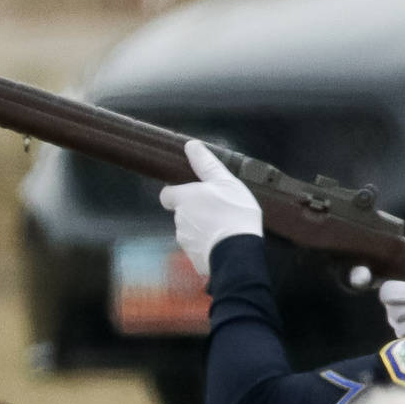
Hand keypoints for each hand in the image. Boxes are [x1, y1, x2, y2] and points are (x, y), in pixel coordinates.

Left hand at [159, 139, 260, 278]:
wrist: (237, 253)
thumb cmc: (233, 212)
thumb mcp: (226, 183)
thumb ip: (207, 165)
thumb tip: (191, 144)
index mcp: (183, 198)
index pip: (167, 194)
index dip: (177, 194)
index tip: (193, 196)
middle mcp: (178, 218)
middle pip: (181, 213)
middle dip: (194, 213)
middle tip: (218, 213)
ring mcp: (185, 240)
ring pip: (190, 232)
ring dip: (202, 231)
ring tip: (224, 231)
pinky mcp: (193, 259)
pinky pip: (198, 249)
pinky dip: (207, 247)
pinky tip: (224, 246)